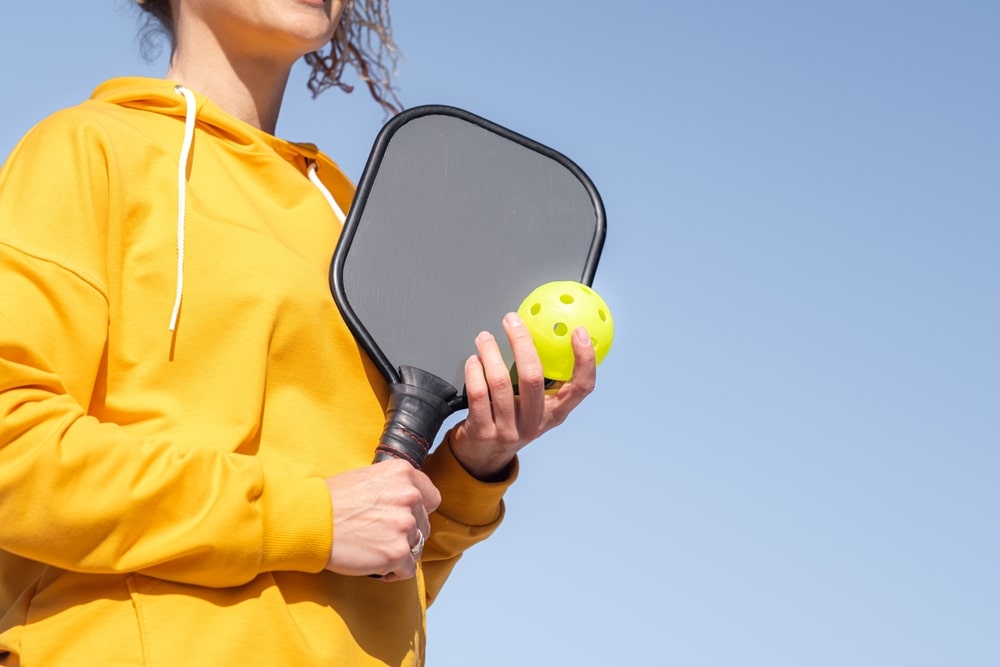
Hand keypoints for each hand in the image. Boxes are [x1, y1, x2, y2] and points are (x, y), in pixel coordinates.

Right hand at [324, 459, 440, 580]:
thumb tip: (409, 501)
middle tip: (377, 536)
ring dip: (398, 552)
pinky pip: (407, 569)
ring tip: (372, 549)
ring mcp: (405, 524)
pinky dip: (393, 572)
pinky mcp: (397, 552)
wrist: (309, 521)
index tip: (402, 518)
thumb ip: (393, 487)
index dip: (417, 511)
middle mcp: (410, 496)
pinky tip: (374, 565)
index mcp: (404, 473)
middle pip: (423, 525)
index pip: (431, 498)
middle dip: (405, 534)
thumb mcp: (366, 477)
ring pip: (416, 548)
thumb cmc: (330, 500)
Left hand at [450, 312, 596, 478]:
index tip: (579, 332)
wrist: (483, 457)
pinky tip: (473, 361)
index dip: (585, 360)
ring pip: (499, 382)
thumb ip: (543, 377)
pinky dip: (474, 370)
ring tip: (484, 338)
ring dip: (490, 352)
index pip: (582, 388)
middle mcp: (535, 423)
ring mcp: (509, 430)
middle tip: (511, 321)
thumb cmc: (510, 421)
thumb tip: (544, 331)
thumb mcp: (535, 406)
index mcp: (555, 413)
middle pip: (533, 377)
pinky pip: (478, 393)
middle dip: (521, 342)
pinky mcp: (483, 432)